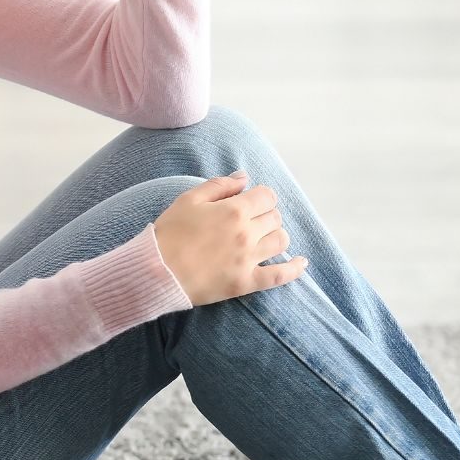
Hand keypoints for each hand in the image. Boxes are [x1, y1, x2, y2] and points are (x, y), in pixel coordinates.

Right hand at [153, 171, 308, 305]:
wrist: (157, 271)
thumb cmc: (169, 233)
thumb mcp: (188, 199)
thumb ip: (219, 185)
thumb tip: (244, 177)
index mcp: (234, 210)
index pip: (267, 196)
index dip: (261, 196)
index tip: (250, 201)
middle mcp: (247, 233)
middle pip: (275, 217)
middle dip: (266, 214)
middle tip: (250, 220)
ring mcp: (249, 259)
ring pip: (281, 241)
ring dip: (276, 235)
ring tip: (264, 237)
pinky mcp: (246, 282)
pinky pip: (279, 276)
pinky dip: (294, 269)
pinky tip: (302, 263)